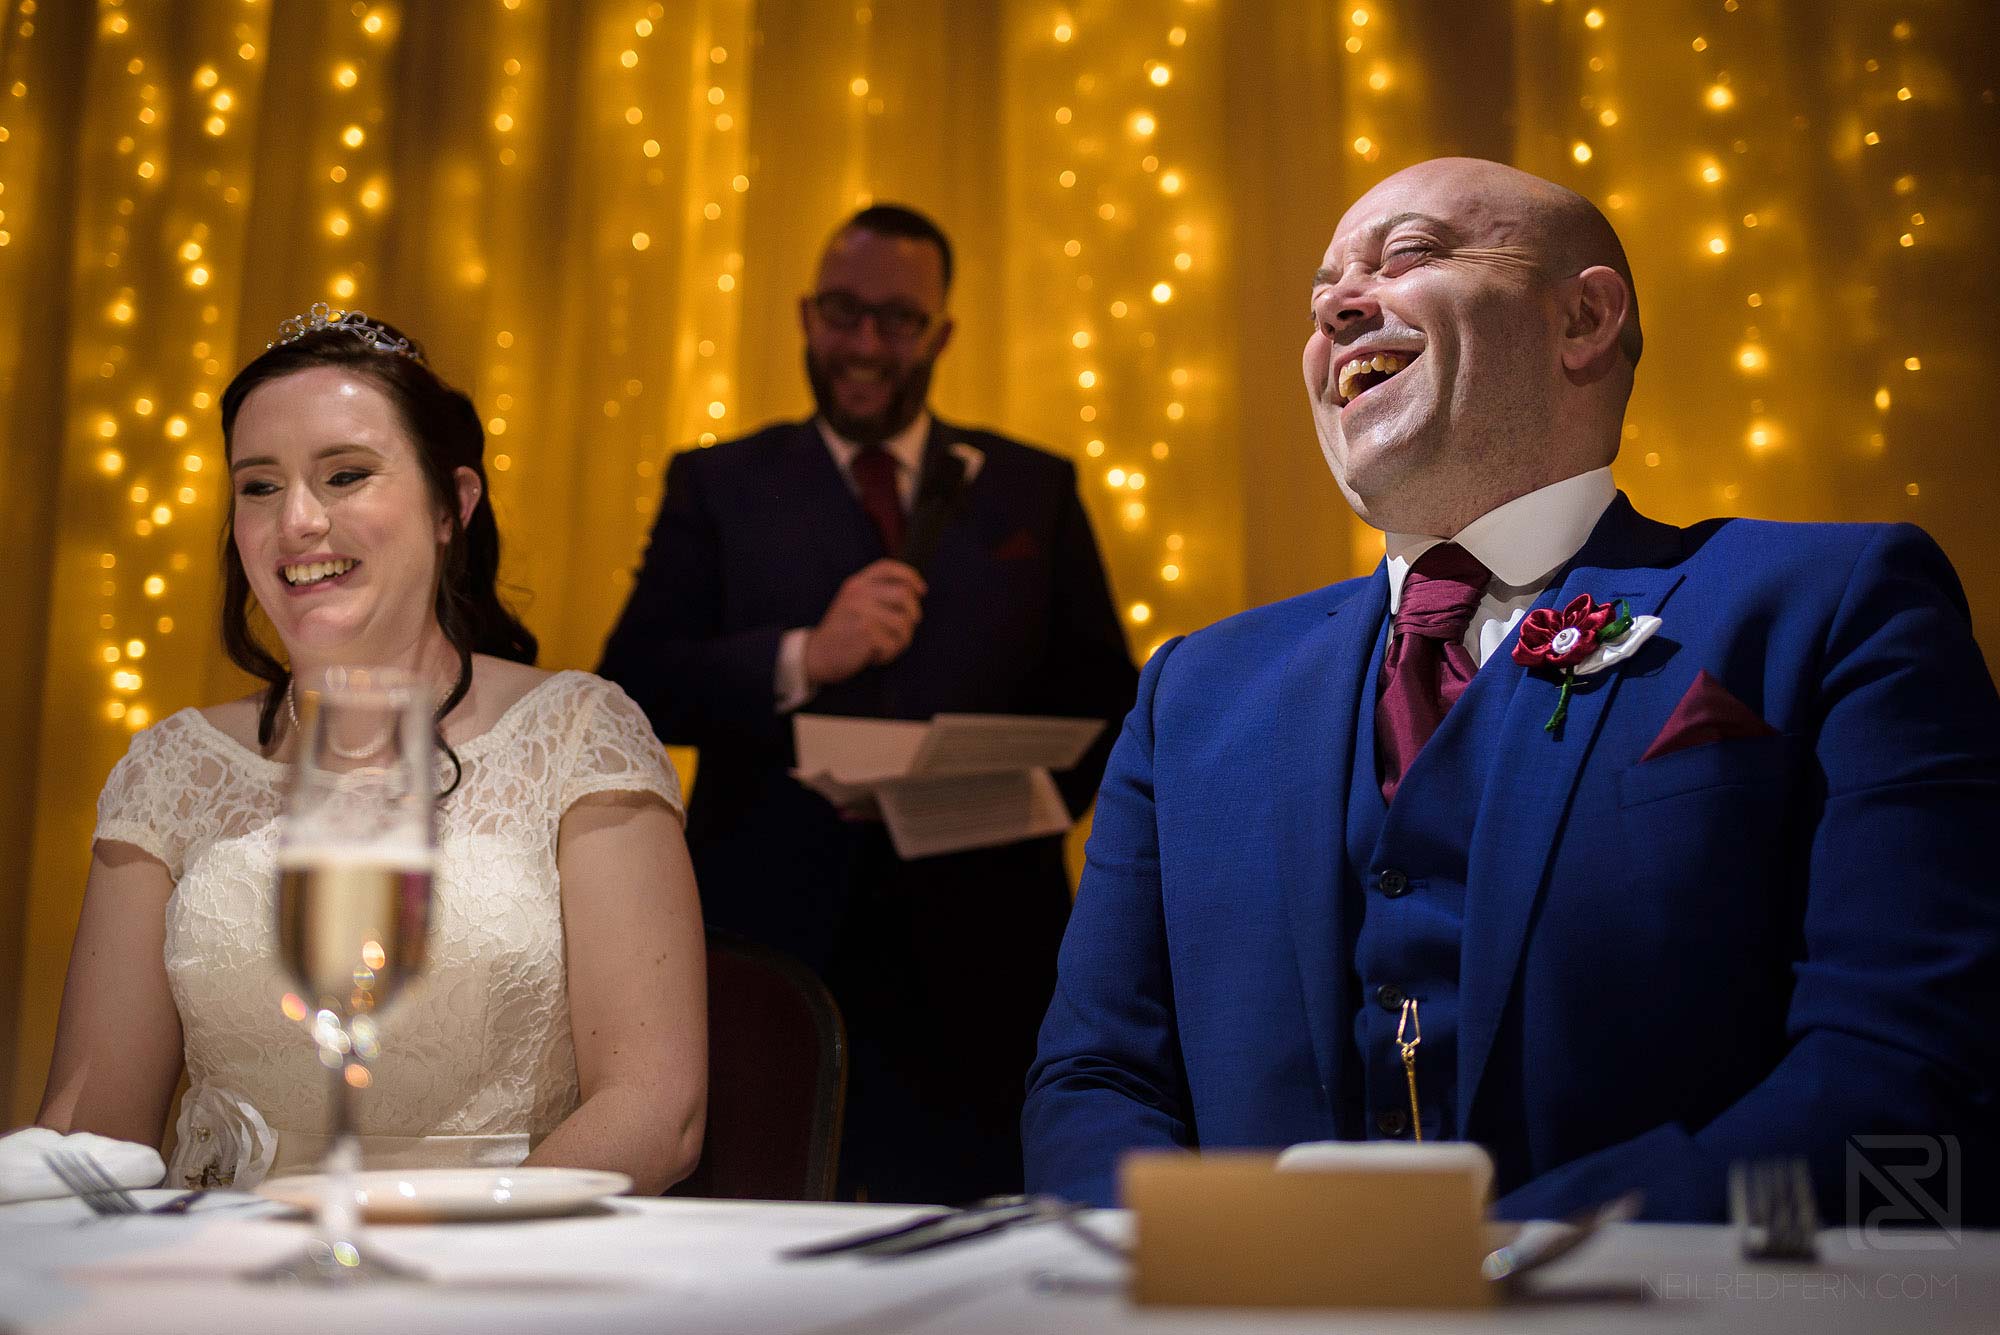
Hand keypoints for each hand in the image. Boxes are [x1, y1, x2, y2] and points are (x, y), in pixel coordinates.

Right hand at [804, 559, 926, 686]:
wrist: (816, 655)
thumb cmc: (842, 633)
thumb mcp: (853, 604)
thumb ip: (877, 595)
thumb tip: (915, 593)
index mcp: (856, 583)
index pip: (888, 567)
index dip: (910, 576)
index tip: (922, 591)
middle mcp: (858, 593)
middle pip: (905, 595)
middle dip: (913, 615)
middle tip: (904, 631)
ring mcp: (861, 611)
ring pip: (904, 623)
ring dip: (900, 641)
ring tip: (884, 647)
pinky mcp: (865, 632)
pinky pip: (894, 644)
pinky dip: (889, 655)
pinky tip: (874, 656)